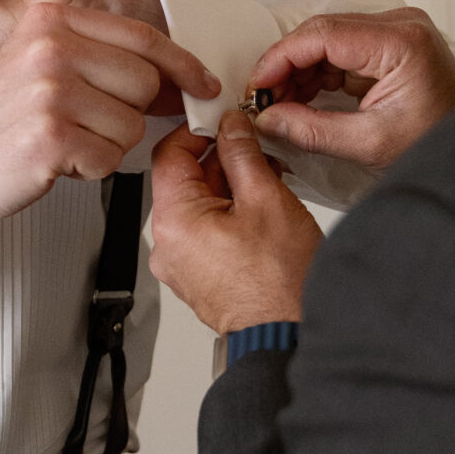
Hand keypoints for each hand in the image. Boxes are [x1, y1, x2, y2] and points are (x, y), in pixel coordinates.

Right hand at [0, 2, 217, 242]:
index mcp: (53, 19)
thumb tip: (182, 75)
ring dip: (108, 145)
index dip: (183, 64)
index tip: (203, 85)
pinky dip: (91, 169)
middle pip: (145, 83)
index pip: (143, 36)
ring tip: (67, 140)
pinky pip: (110, 159)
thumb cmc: (5, 118)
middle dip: (129, 113)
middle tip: (87, 123)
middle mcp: (50, 47)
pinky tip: (58, 160)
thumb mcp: (46, 63)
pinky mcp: (49, 136)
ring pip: (132, 126)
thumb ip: (104, 57)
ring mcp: (49, 91)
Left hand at [149, 114, 323, 333]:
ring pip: (198, 207)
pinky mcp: (198, 278)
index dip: (198, 130)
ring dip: (230, 188)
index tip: (223, 121)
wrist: (287, 332)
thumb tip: (232, 128)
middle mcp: (168, 246)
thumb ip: (242, 154)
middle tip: (257, 150)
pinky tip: (260, 212)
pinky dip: (229, 216)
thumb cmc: (279, 283)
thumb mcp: (265, 199)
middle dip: (221, 160)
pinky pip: (205, 233)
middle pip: (184, 180)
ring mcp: (181, 266)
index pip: (169, 153)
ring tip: (268, 183)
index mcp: (174, 221)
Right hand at [250, 8, 454, 173]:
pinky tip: (302, 99)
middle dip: (287, 66)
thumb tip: (269, 119)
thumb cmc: (438, 145)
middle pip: (322, 32)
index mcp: (401, 42)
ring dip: (301, 71)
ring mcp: (398, 32)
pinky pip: (343, 51)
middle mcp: (401, 25)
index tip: (256, 86)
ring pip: (328, 40)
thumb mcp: (369, 144)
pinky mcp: (392, 45)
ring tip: (281, 105)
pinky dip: (319, 74)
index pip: (322, 34)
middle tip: (263, 100)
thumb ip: (312, 130)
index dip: (281, 58)